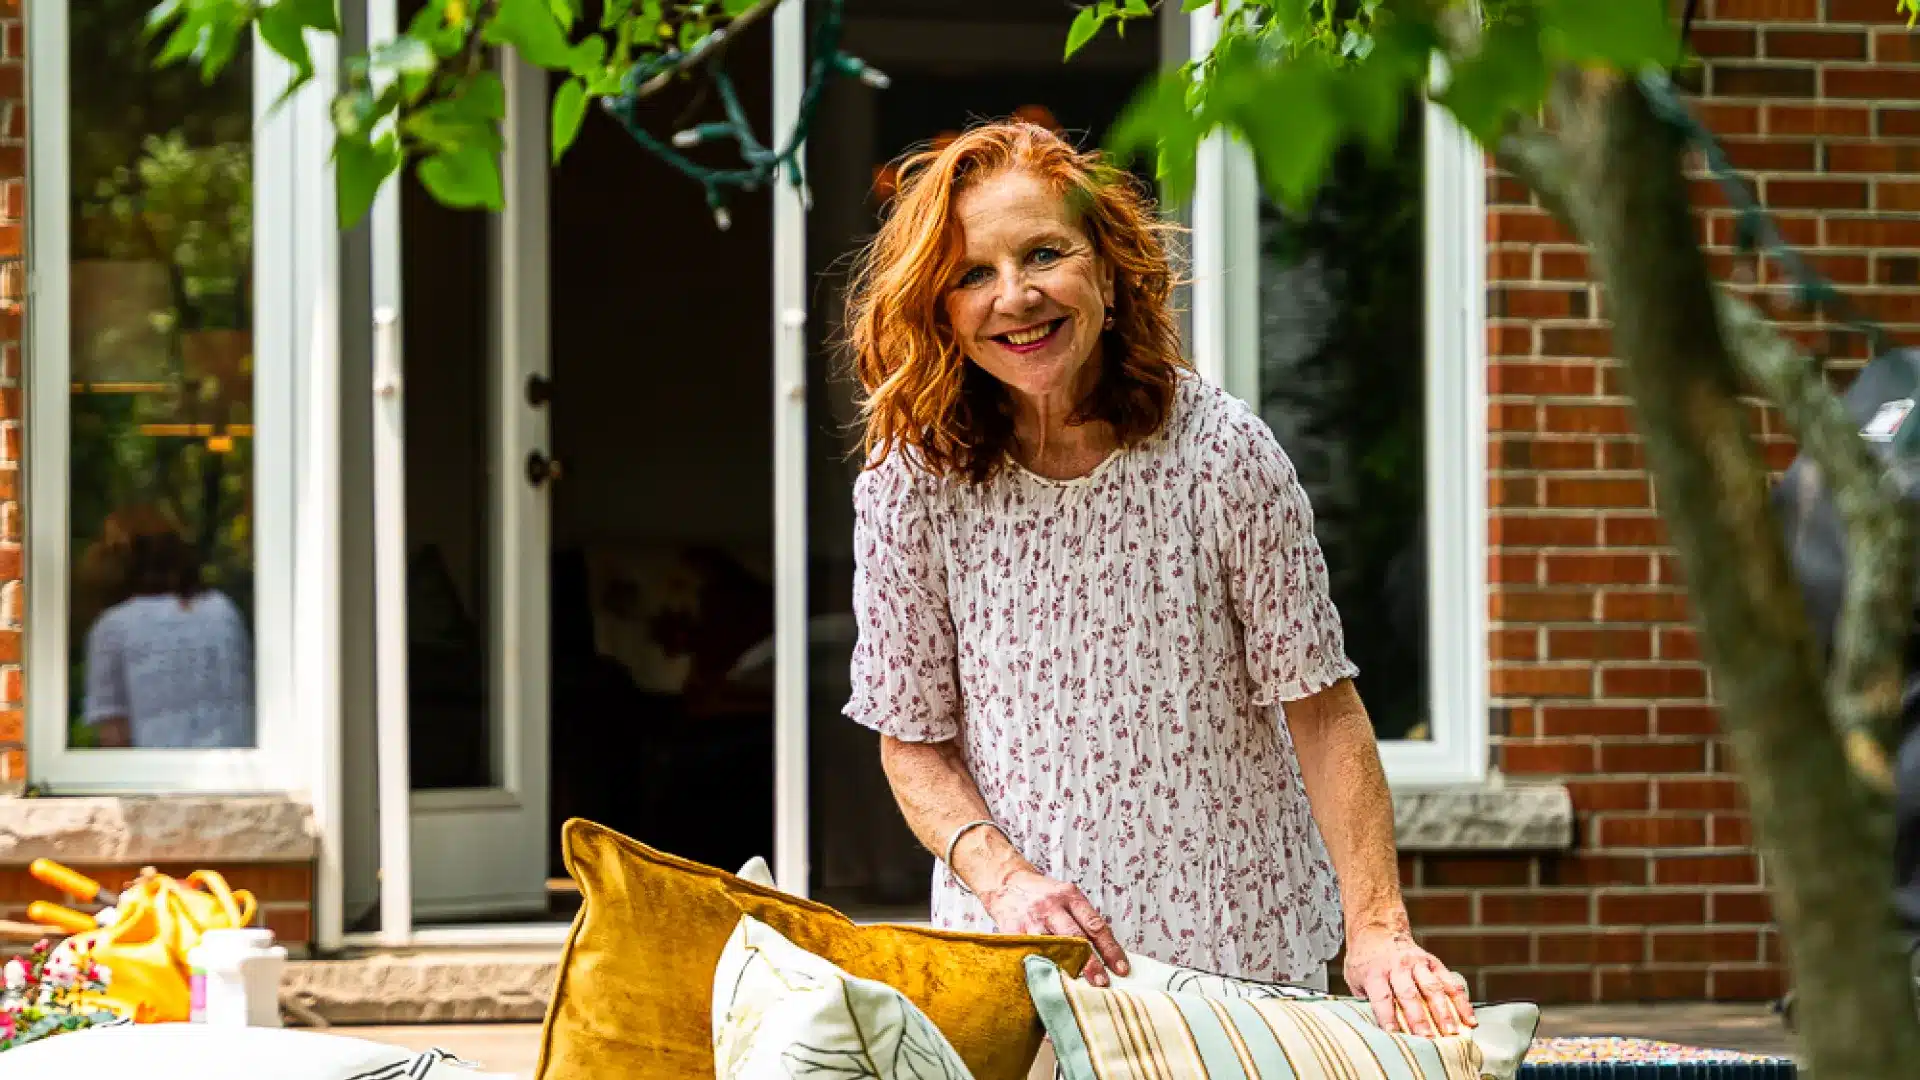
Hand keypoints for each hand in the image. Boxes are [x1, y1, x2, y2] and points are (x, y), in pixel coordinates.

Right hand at [979, 869, 1130, 986]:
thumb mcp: (1066, 897)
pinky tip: (1047, 984)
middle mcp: (1052, 907)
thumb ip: (1083, 921)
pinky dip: (1039, 970)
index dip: (1110, 949)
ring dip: (1064, 970)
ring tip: (1075, 989)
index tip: (1121, 969)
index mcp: (1071, 897)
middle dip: (1090, 963)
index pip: (1095, 925)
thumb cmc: (1043, 895)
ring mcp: (1031, 919)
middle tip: (1101, 983)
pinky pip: (1028, 954)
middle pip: (1075, 938)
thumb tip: (1107, 956)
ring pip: (1051, 948)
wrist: (1006, 883)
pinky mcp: (1012, 931)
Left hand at [1343, 927, 1475, 1036]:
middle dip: (1419, 1018)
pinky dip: (1462, 1002)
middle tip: (1427, 1038)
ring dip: (1443, 1011)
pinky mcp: (1433, 962)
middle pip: (1409, 994)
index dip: (1387, 1016)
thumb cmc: (1366, 960)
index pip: (1382, 997)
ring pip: (1433, 988)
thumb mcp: (1354, 977)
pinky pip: (1450, 982)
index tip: (1394, 1034)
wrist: (1378, 928)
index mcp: (1374, 971)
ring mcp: (1417, 963)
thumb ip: (1365, 999)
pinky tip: (1469, 1019)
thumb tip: (1374, 1028)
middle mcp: (1397, 966)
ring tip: (1451, 1031)